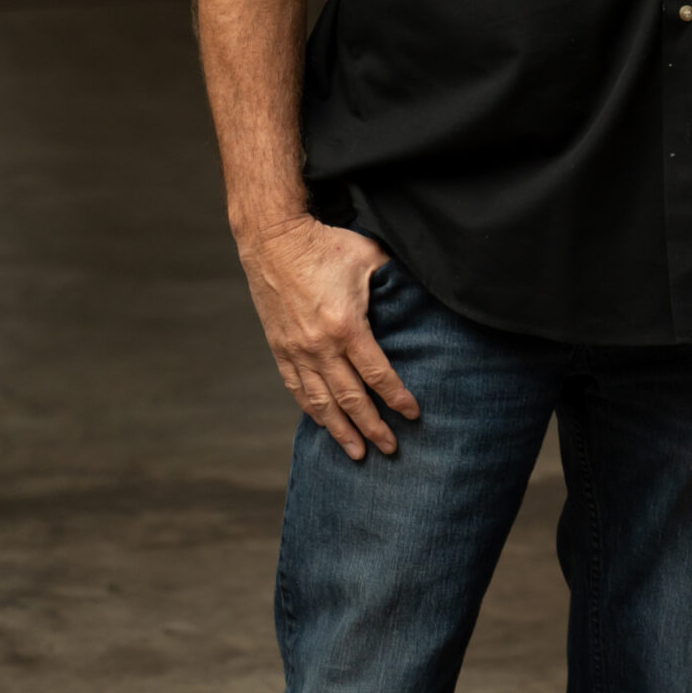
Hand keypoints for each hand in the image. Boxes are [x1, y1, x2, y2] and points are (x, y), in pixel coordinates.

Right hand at [237, 215, 418, 460]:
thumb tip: (418, 293)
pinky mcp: (280, 348)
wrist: (273, 239)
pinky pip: (297, 388)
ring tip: (356, 453)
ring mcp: (297, 351)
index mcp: (346, 326)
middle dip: (372, 427)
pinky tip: (323, 424)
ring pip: (321, 402)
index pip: (377, 374)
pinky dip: (312, 410)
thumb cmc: (325, 245)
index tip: (412, 413)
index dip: (396, 397)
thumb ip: (394, 280)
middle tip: (389, 448)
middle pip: (350, 398)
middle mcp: (319, 346)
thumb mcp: (369, 257)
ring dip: (340, 430)